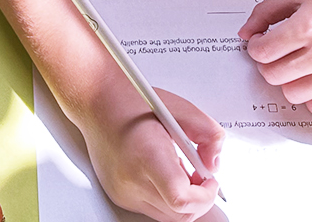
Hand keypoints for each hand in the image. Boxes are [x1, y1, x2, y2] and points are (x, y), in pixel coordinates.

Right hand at [73, 79, 222, 221]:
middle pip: (178, 213)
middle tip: (202, 176)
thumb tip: (214, 164)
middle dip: (199, 199)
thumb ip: (209, 134)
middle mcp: (131, 180)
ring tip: (180, 170)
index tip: (211, 181)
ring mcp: (124, 192)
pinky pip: (154, 209)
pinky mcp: (120, 197)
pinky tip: (165, 173)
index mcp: (147, 154)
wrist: (96, 105)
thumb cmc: (131, 102)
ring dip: (184, 199)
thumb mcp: (180, 109)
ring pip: (168, 216)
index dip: (204, 196)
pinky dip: (167, 197)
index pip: (180, 198)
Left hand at [239, 0, 311, 119]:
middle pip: (273, 75)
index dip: (256, 48)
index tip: (261, 44)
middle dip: (269, 64)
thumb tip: (245, 34)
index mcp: (307, 27)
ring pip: (293, 94)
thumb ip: (265, 12)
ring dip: (290, 81)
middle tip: (278, 55)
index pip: (262, 52)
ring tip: (299, 67)